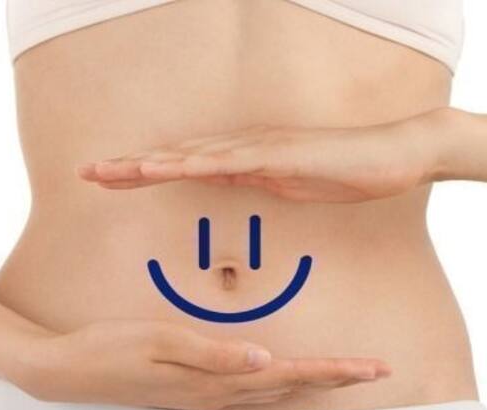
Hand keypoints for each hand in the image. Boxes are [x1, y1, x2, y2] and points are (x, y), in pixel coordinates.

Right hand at [8, 319, 390, 409]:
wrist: (68, 371)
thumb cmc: (110, 350)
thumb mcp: (159, 341)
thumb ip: (214, 353)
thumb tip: (264, 359)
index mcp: (215, 380)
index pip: (290, 375)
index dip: (333, 372)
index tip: (370, 368)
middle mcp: (218, 393)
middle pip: (292, 386)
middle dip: (337, 378)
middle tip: (376, 371)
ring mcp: (206, 396)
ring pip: (275, 391)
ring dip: (314, 383)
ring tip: (344, 374)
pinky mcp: (195, 390)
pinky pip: (252, 393)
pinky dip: (282, 385)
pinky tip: (286, 377)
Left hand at [77, 109, 450, 201]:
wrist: (398, 152)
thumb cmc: (349, 170)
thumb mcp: (295, 183)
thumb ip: (262, 182)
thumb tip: (235, 184)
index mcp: (246, 159)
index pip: (185, 166)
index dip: (145, 172)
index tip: (110, 181)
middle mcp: (246, 148)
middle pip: (177, 156)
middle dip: (130, 166)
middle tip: (88, 173)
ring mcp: (263, 147)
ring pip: (195, 155)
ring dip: (152, 162)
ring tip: (114, 171)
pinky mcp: (284, 153)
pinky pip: (235, 159)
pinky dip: (201, 163)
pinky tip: (174, 167)